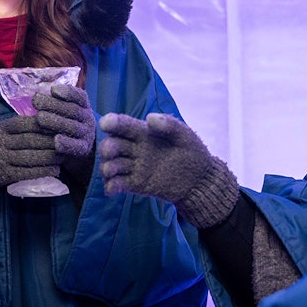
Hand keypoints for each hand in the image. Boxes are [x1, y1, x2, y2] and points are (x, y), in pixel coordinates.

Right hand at [0, 115, 60, 193]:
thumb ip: (13, 127)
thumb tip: (41, 119)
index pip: (23, 123)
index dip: (42, 123)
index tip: (58, 124)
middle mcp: (0, 143)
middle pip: (30, 140)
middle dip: (51, 141)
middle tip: (67, 141)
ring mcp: (1, 160)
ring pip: (30, 157)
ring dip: (50, 157)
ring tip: (64, 156)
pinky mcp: (3, 176)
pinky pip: (26, 173)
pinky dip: (42, 172)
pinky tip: (55, 170)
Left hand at [33, 84, 95, 184]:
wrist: (78, 150)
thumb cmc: (64, 125)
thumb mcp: (63, 111)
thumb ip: (54, 103)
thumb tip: (36, 96)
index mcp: (84, 106)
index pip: (79, 96)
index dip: (67, 92)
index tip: (52, 89)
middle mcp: (88, 119)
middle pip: (73, 110)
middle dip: (53, 104)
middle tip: (36, 101)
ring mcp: (87, 134)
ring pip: (73, 127)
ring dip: (56, 122)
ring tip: (39, 118)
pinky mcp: (83, 149)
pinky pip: (76, 146)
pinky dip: (66, 143)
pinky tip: (56, 141)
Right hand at [98, 112, 239, 227]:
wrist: (200, 181)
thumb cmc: (193, 153)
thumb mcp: (184, 135)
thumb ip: (169, 124)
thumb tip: (149, 118)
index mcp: (143, 133)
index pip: (122, 125)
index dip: (111, 122)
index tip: (106, 125)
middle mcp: (134, 149)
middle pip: (110, 145)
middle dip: (106, 147)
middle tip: (111, 152)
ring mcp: (133, 167)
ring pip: (110, 165)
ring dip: (106, 167)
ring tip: (113, 172)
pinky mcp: (135, 185)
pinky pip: (117, 184)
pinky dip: (110, 186)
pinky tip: (112, 189)